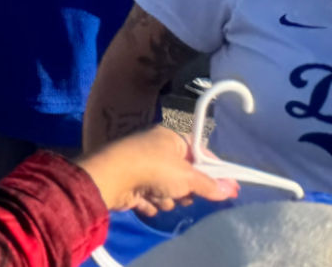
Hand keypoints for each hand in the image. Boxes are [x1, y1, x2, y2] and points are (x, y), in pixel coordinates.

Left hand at [79, 125, 237, 217]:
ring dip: (167, 198)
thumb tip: (229, 189)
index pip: (200, 151)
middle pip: (184, 175)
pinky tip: (144, 200)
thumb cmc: (153, 169)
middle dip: (186, 189)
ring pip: (168, 190)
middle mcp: (155, 149)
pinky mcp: (131, 184)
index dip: (215, 170)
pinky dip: (149, 202)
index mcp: (170, 137)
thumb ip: (209, 185)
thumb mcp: (188, 176)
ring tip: (159, 195)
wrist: (111, 178)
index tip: (229, 188)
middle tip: (184, 193)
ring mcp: (141, 166)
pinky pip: (150, 199)